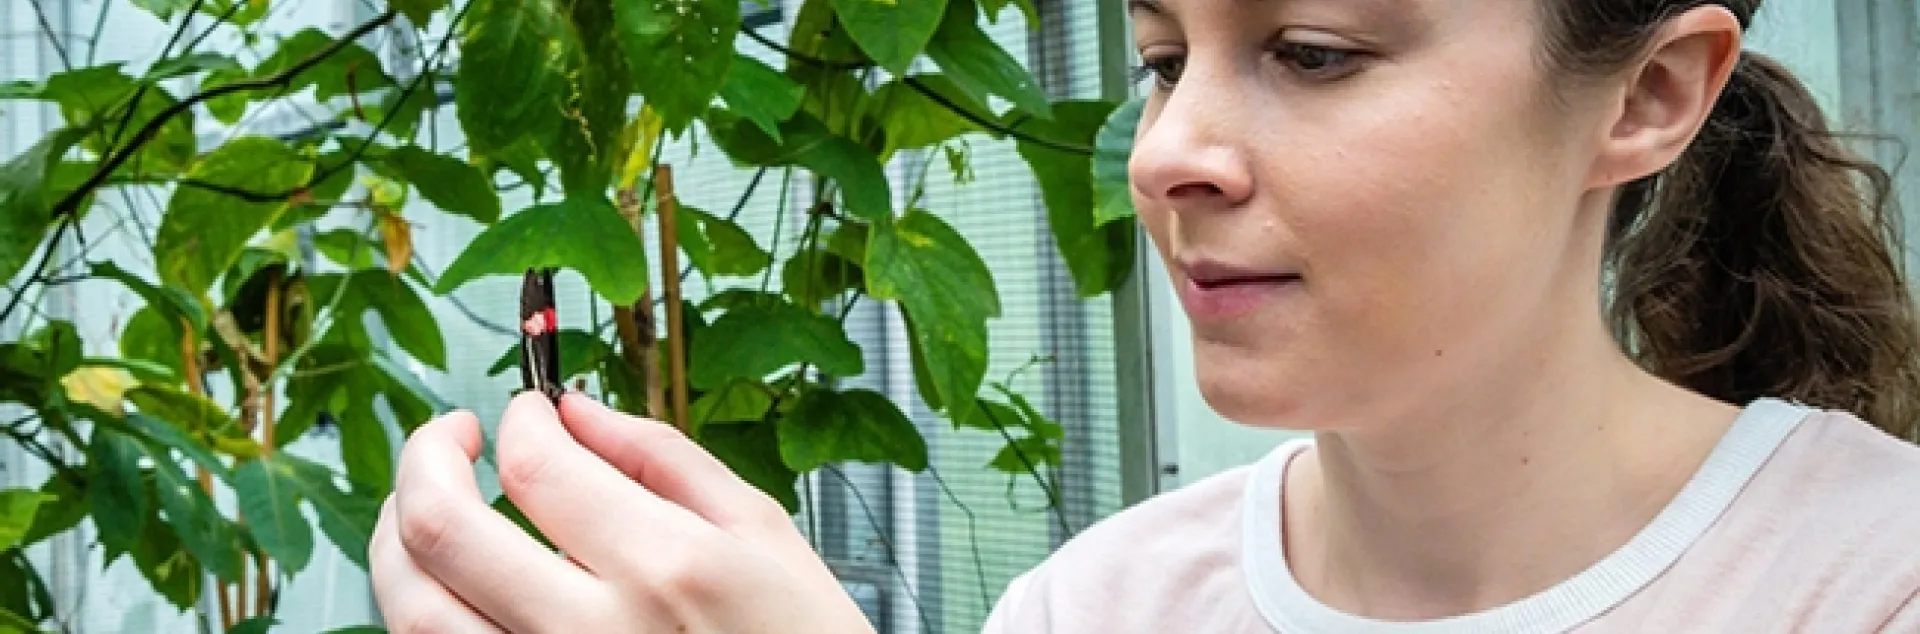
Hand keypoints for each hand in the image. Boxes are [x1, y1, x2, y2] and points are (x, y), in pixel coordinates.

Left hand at [369, 391, 877, 633]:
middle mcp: (590, 632)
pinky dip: (424, 610)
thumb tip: (577, 411)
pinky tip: (454, 583)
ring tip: (428, 506)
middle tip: (452, 437)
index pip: (533, 464)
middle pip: (440, 529)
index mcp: (665, 567)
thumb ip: (662, 459)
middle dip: (424, 457)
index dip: (515, 419)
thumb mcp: (762, 533)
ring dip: (399, 538)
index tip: (527, 413)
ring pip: (411, 609)